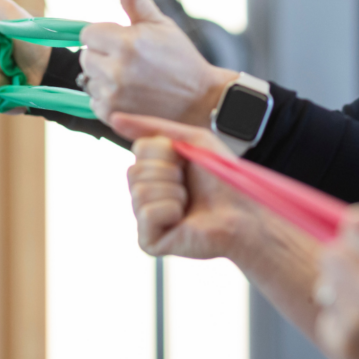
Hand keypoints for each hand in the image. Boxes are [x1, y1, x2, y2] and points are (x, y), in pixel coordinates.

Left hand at [78, 0, 236, 125]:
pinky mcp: (112, 115)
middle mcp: (116, 70)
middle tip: (131, 60)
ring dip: (103, 77)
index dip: (104, 35)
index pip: (88, 33)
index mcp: (127, 43)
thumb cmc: (181, 59)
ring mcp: (113, 95)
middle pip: (85, 55)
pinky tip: (130, 94)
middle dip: (103, 54)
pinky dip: (106, 97)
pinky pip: (93, 100)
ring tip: (133, 79)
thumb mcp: (161, 24)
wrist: (200, 100)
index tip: (123, 41)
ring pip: (88, 78)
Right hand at [116, 113, 259, 260]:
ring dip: (174, 192)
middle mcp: (145, 195)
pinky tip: (183, 219)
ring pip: (139, 191)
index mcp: (153, 171)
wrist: (244, 213)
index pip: (140, 149)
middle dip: (169, 173)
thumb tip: (114, 117)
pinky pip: (147, 213)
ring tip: (189, 203)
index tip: (188, 162)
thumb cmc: (223, 179)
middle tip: (190, 186)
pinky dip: (171, 211)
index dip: (167, 151)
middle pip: (135, 170)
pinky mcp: (148, 241)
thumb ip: (153, 128)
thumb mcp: (192, 140)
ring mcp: (145, 219)